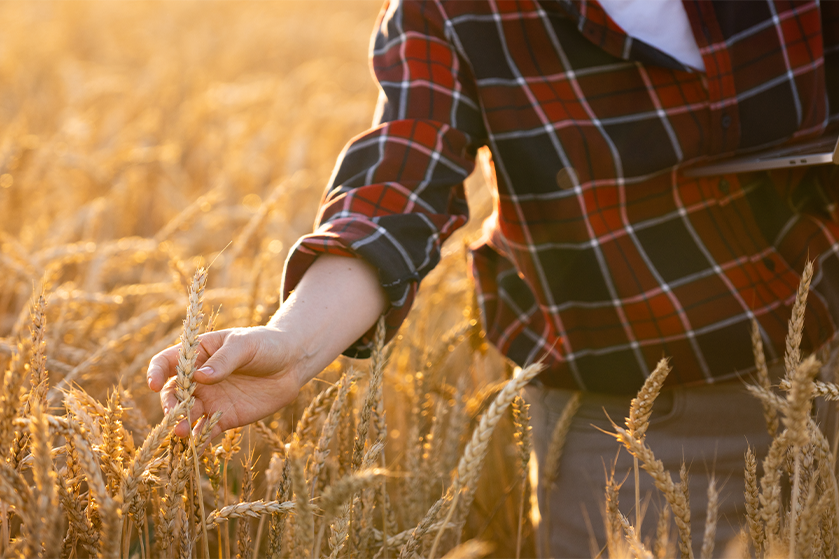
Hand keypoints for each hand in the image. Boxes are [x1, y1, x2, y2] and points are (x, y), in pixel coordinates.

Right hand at [147, 326, 303, 438]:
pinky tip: (196, 447)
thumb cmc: (265, 345)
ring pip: (187, 415)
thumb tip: (201, 377)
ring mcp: (210, 399)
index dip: (156, 372)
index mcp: (198, 354)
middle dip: (169, 403)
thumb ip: (224, 360)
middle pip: (173, 393)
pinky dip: (199, 440)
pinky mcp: (224, 418)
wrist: (291, 364)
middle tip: (173, 413)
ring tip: (182, 431)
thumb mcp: (245, 345)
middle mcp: (198, 379)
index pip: (168, 362)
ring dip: (181, 424)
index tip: (153, 383)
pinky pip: (206, 431)